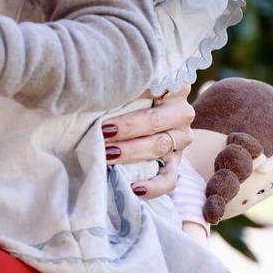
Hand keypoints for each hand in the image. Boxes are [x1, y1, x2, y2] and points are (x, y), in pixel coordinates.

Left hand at [102, 83, 193, 199]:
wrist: (146, 116)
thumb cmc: (127, 94)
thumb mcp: (129, 85)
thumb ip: (121, 83)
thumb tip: (91, 89)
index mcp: (173, 85)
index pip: (156, 88)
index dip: (132, 94)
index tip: (107, 98)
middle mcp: (182, 111)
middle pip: (155, 120)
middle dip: (126, 127)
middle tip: (102, 131)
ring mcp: (181, 138)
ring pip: (159, 146)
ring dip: (131, 152)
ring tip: (107, 154)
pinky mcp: (177, 161)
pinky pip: (170, 178)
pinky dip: (154, 186)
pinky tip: (135, 188)